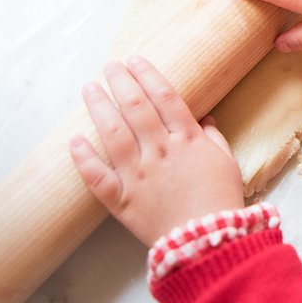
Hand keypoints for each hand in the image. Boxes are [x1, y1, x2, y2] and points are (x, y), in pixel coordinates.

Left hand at [70, 57, 244, 245]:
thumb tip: (206, 119)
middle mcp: (160, 152)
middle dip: (120, 82)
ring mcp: (138, 175)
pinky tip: (74, 140)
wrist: (210, 242)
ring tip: (89, 89)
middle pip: (135, 107)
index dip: (148, 74)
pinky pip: (98, 178)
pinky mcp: (123, 201)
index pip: (164, 97)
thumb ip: (214, 139)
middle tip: (109, 66)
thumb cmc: (221, 200)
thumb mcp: (227, 164)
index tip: (135, 60)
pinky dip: (84, 159)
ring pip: (113, 134)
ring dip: (99, 108)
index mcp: (187, 141)